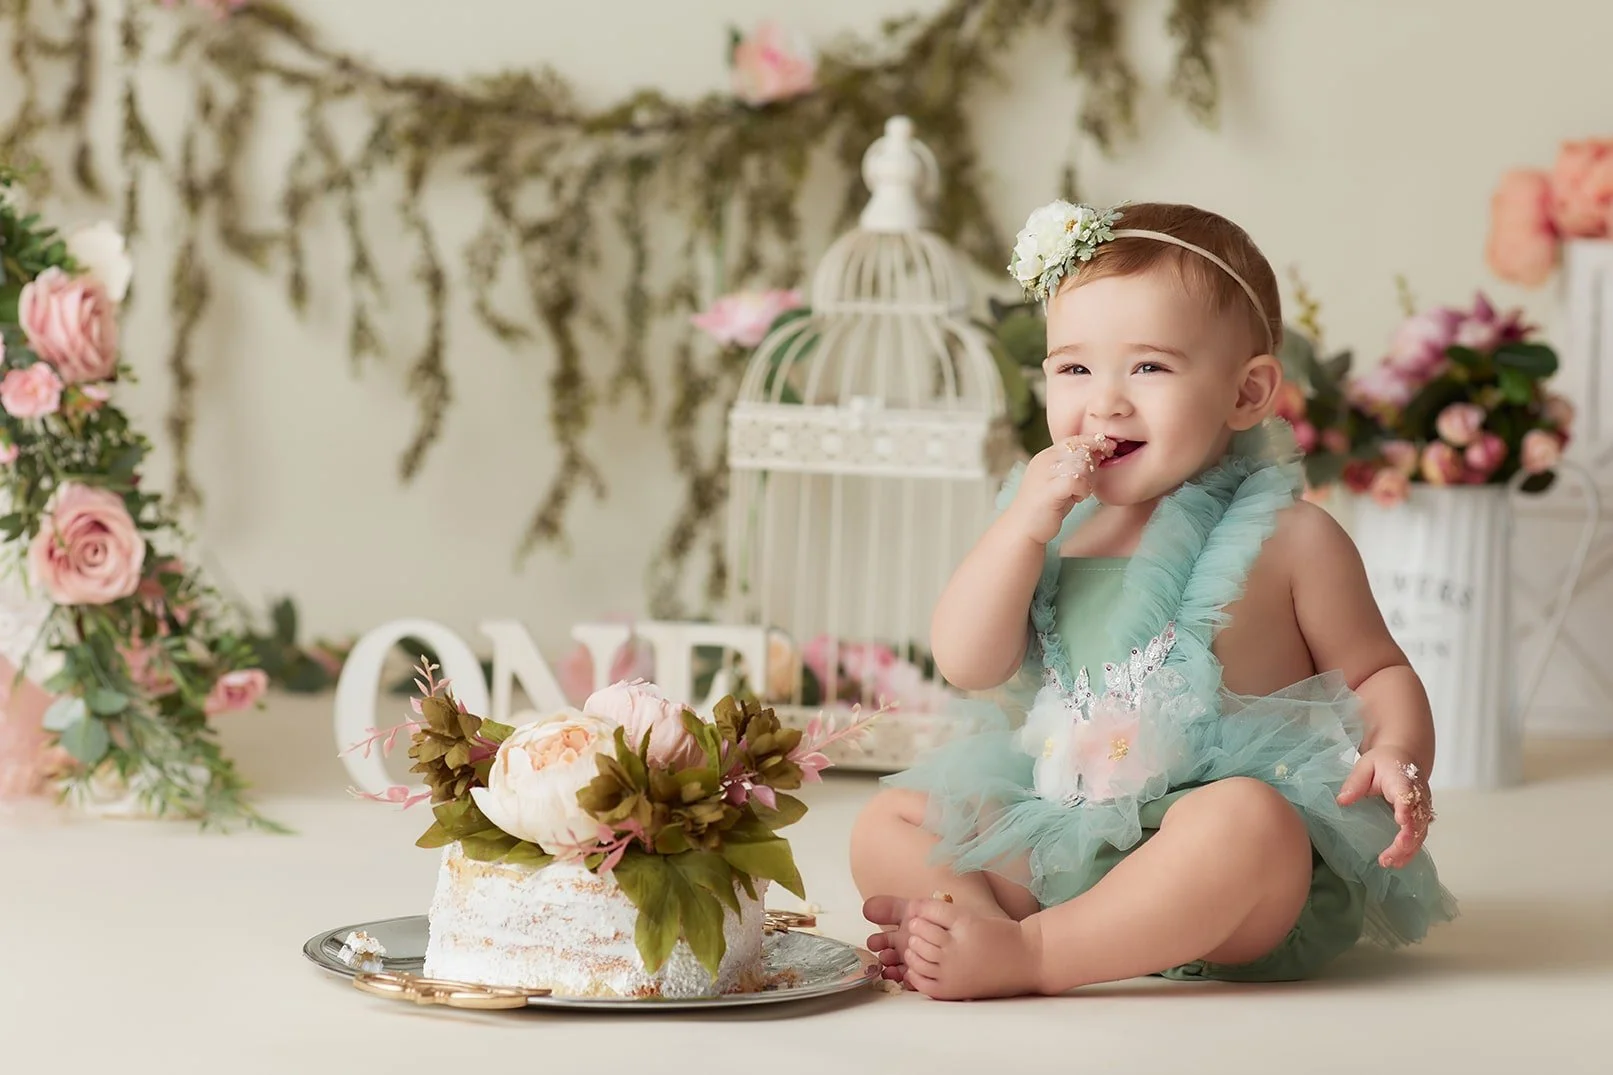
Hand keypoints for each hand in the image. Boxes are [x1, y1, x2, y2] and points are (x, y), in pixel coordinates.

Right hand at [1005, 434, 1112, 544]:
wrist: (1023, 529)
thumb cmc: (1046, 507)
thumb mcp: (1062, 481)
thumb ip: (1078, 468)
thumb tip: (1100, 454)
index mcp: (1046, 455)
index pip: (1075, 439)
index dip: (1094, 441)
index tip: (1109, 448)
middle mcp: (1044, 460)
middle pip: (1080, 450)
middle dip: (1092, 465)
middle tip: (1089, 483)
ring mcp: (1044, 474)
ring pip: (1080, 464)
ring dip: (1088, 480)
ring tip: (1081, 493)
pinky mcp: (1049, 490)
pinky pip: (1076, 481)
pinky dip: (1083, 490)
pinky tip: (1078, 498)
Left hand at [1336, 746, 1434, 868]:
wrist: (1404, 756)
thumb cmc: (1383, 762)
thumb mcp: (1365, 765)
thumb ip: (1355, 782)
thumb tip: (1342, 801)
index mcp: (1403, 781)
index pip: (1407, 795)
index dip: (1406, 808)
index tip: (1401, 820)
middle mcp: (1418, 797)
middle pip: (1417, 821)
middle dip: (1405, 840)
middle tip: (1387, 857)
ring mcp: (1422, 808)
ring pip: (1421, 832)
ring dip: (1407, 850)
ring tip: (1389, 863)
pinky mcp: (1421, 817)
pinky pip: (1419, 836)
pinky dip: (1410, 850)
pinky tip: (1398, 862)